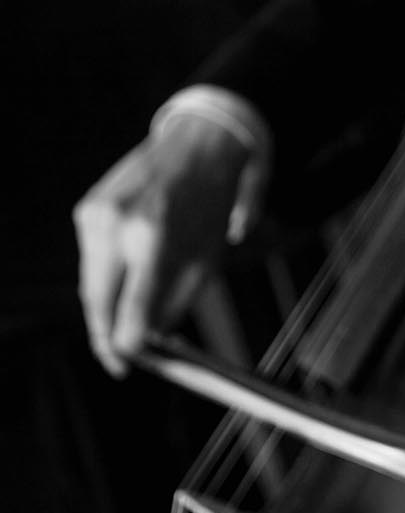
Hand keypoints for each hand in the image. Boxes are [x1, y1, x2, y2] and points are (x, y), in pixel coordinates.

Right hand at [74, 115, 251, 375]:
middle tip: (118, 362)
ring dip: (104, 308)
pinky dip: (105, 278)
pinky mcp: (86, 209)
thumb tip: (150, 339)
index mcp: (153, 239)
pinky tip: (122, 286)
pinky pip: (90, 259)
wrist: (194, 148)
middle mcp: (117, 225)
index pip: (131, 305)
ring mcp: (96, 214)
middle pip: (97, 299)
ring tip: (122, 329)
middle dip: (105, 334)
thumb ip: (174, 301)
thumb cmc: (209, 208)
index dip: (126, 342)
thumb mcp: (206, 262)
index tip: (127, 364)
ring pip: (89, 281)